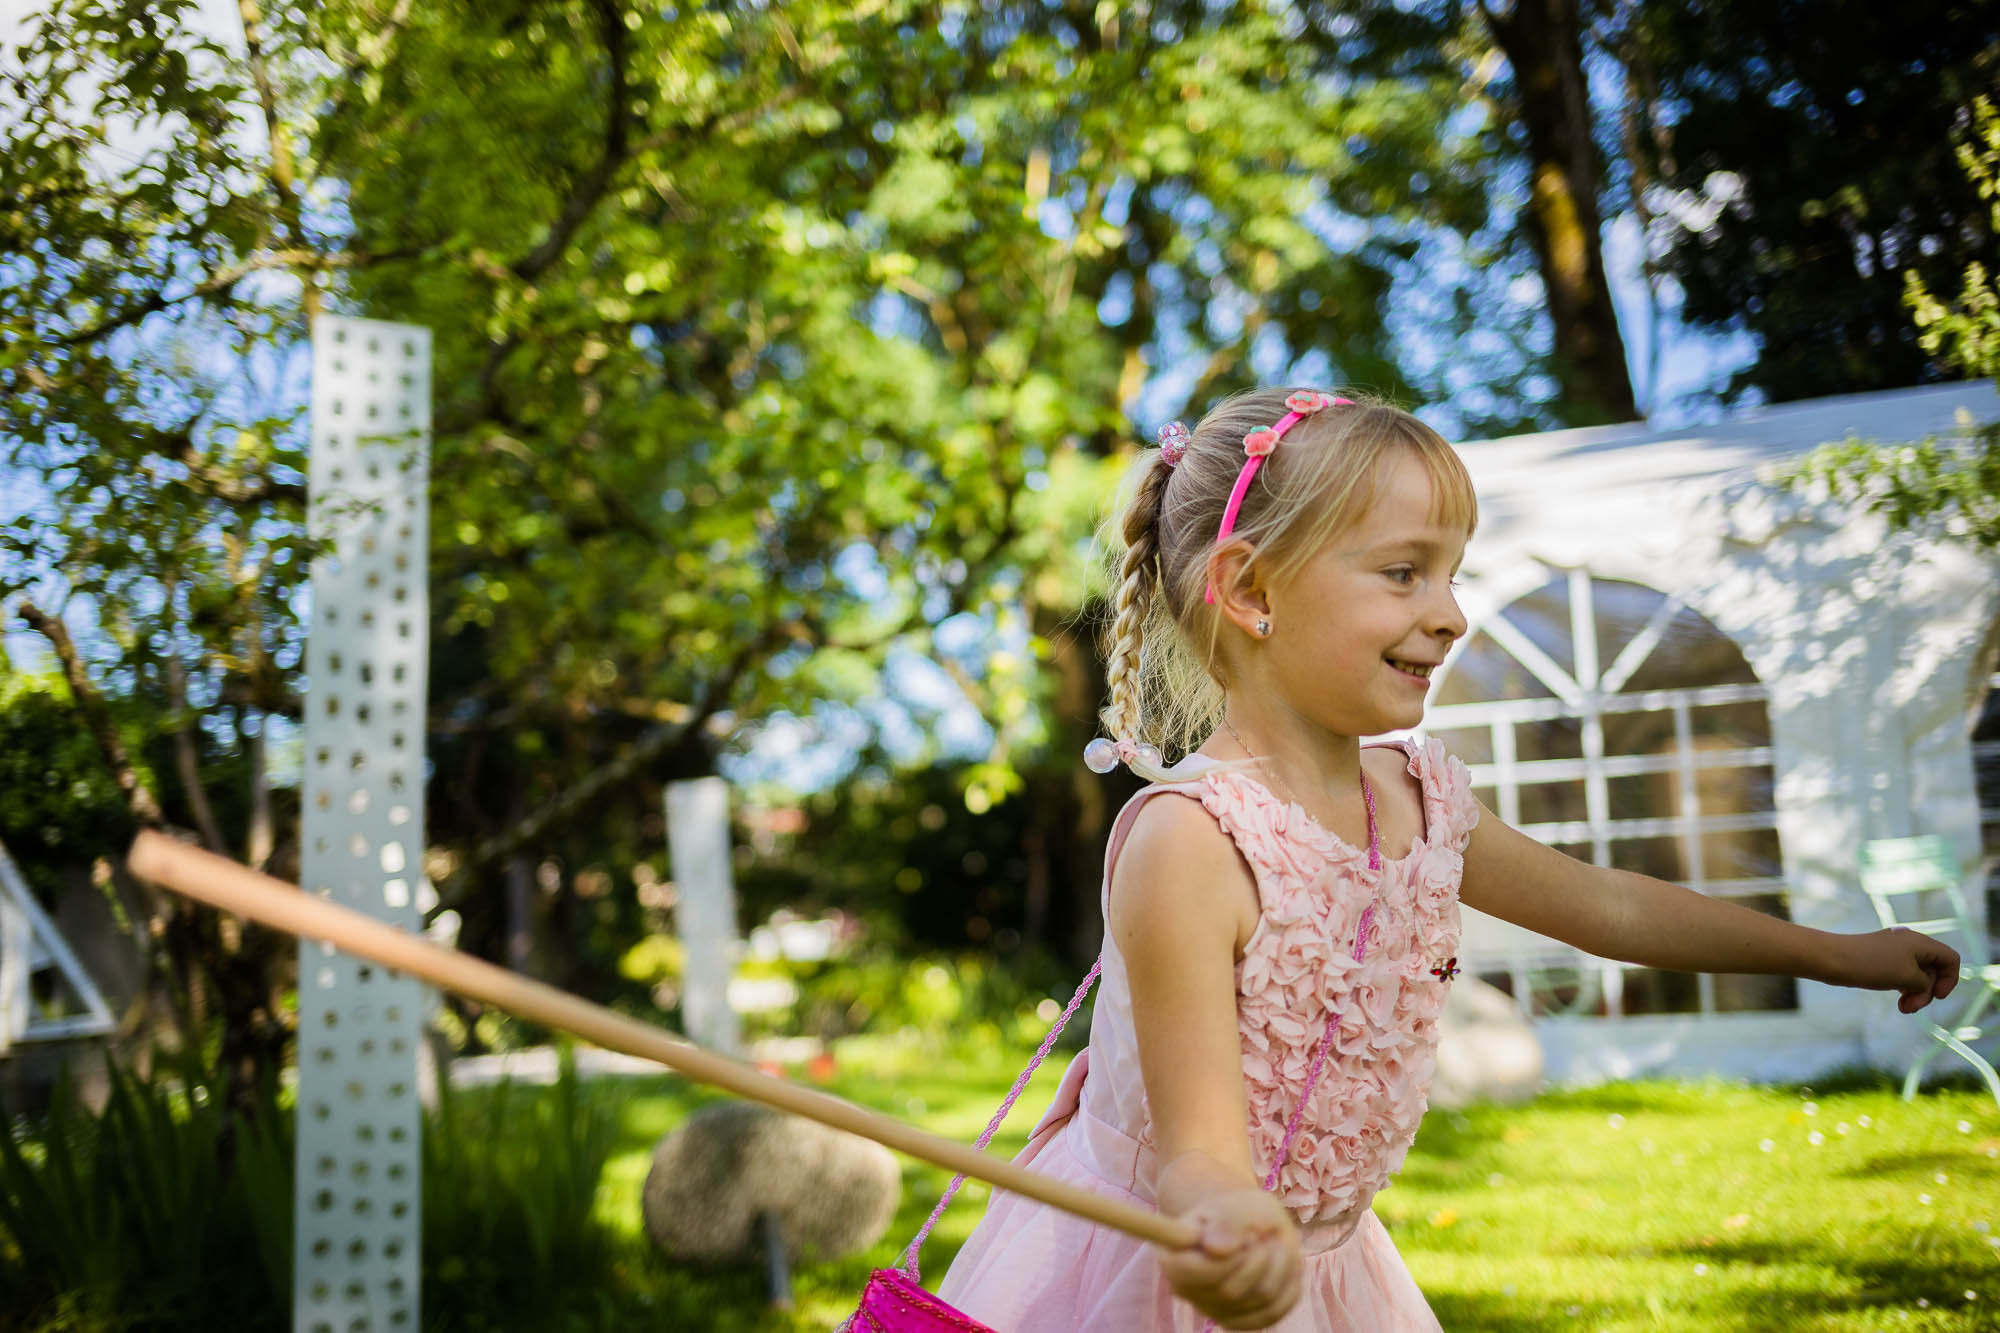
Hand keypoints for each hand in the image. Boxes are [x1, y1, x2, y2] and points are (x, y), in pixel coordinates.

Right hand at [1161, 1186, 1302, 1329]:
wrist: (1247, 1226)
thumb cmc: (1235, 1212)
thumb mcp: (1233, 1205)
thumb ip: (1225, 1222)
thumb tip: (1215, 1249)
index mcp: (1173, 1257)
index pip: (1193, 1273)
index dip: (1229, 1256)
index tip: (1249, 1234)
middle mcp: (1186, 1291)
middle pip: (1232, 1291)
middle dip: (1261, 1255)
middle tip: (1264, 1233)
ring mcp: (1212, 1310)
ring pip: (1262, 1299)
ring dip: (1280, 1264)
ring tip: (1275, 1243)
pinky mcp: (1239, 1321)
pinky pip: (1275, 1311)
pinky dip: (1289, 1284)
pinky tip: (1284, 1264)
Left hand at [1829, 928, 1959, 1012]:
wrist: (1833, 960)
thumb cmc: (1872, 966)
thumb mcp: (1908, 978)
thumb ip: (1926, 983)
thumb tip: (1922, 984)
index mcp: (1921, 942)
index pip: (1951, 959)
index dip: (1949, 979)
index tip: (1937, 996)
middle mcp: (1910, 944)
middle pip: (1934, 970)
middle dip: (1927, 992)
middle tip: (1912, 1007)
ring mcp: (1896, 952)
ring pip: (1918, 976)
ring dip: (1915, 994)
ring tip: (1904, 1008)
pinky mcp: (1883, 960)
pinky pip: (1903, 976)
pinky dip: (1904, 989)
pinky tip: (1899, 1002)